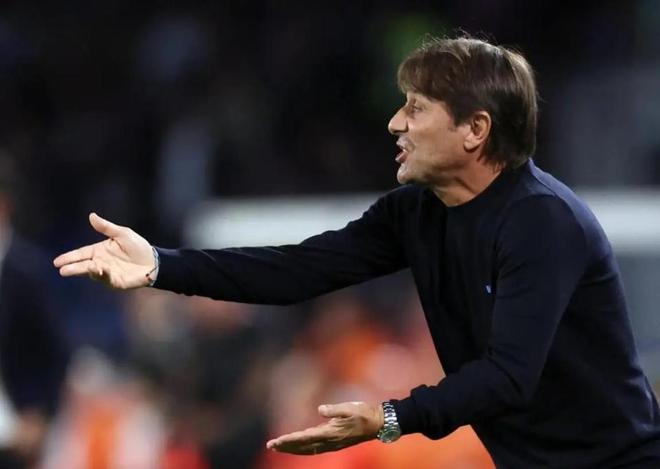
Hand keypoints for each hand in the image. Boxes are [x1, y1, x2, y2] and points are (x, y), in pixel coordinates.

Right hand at [53, 213, 155, 288]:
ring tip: (77, 269)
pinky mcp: (115, 282)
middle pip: (83, 265)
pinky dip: (101, 274)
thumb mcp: (122, 234)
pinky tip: (98, 269)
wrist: (154, 261)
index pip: (81, 254)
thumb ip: (106, 227)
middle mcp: (101, 262)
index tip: (57, 262)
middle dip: (72, 267)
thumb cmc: (139, 247)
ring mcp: (107, 273)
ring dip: (84, 271)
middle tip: (61, 269)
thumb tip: (91, 215)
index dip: (70, 257)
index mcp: (100, 251)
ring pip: (92, 273)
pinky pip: (105, 279)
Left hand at [266, 401, 383, 454]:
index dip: (290, 439)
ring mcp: (333, 443)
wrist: (378, 423)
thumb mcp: (350, 407)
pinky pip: (315, 448)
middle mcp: (330, 440)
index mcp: (331, 432)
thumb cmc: (364, 413)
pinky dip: (303, 448)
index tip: (277, 441)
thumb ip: (334, 409)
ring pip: (308, 449)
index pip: (305, 437)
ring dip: (293, 449)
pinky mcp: (335, 442)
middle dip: (287, 446)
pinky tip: (298, 447)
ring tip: (280, 448)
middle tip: (271, 445)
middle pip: (304, 446)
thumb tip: (320, 409)